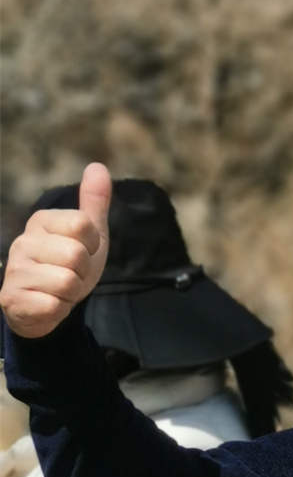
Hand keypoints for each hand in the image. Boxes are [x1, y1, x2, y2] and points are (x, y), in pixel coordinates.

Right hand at [0, 162, 110, 338]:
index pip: (82, 224)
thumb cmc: (68, 266)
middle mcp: (22, 242)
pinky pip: (53, 305)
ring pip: (66, 281)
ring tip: (60, 290)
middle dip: (83, 272)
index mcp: (41, 221)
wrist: (47, 307)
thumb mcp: (89, 233)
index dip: (92, 244)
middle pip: (76, 255)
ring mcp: (13, 271)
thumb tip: (98, 166)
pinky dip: (59, 309)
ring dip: (72, 292)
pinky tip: (49, 304)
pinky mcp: (10, 299)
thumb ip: (93, 202)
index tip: (82, 252)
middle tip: (71, 274)